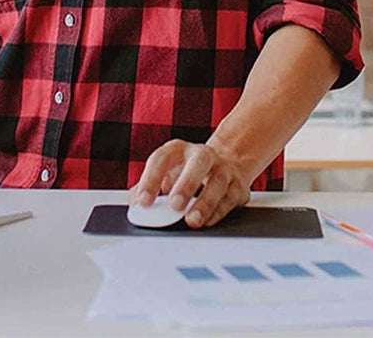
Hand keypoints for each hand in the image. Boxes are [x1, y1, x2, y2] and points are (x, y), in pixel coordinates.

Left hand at [130, 140, 251, 228]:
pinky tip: (208, 222)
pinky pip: (230, 198)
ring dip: (205, 202)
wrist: (226, 164)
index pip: (162, 158)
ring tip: (192, 220)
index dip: (151, 179)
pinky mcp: (238, 186)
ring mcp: (224, 169)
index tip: (143, 202)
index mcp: (178, 150)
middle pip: (199, 162)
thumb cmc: (187, 172)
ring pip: (218, 182)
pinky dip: (218, 212)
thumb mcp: (164, 173)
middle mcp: (203, 155)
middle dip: (186, 183)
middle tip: (174, 205)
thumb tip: (133, 207)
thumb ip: (146, 187)